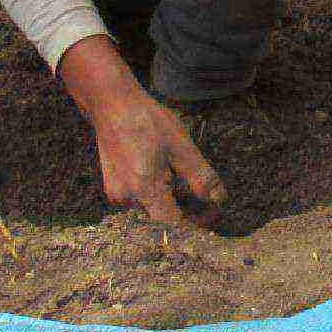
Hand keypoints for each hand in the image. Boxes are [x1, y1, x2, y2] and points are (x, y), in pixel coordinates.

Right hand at [58, 36, 221, 226]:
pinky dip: (158, 199)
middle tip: (209, 204)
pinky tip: (168, 182)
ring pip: (151, 214)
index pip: (174, 226)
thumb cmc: (148, 122)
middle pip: (162, 223)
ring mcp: (117, 195)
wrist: (112, 105)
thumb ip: (201, 177)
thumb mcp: (182, 147)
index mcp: (145, 189)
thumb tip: (219, 199)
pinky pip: (140, 204)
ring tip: (190, 190)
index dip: (196, 226)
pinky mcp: (113, 189)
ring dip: (173, 208)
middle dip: (188, 217)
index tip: (213, 216)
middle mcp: (126, 198)